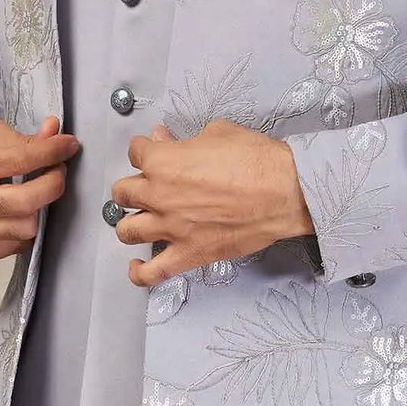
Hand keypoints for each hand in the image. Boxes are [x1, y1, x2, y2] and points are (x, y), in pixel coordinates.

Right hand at [0, 115, 79, 264]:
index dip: (51, 152)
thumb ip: (18, 137)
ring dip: (39, 208)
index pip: (18, 160)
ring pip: (26, 228)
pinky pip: (17, 245)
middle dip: (54, 184)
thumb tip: (54, 134)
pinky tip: (15, 213)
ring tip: (32, 192)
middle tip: (57, 171)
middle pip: (27, 202)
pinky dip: (24, 227)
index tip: (68, 145)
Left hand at [107, 119, 313, 286]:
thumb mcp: (217, 133)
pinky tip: (137, 264)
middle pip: (122, 192)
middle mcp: (159, 196)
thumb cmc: (256, 160)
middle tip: (145, 186)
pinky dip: (139, 272)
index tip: (151, 151)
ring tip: (141, 220)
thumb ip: (184, 140)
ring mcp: (171, 228)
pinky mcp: (188, 254)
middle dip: (132, 186)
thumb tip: (165, 139)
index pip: (135, 152)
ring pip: (127, 231)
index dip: (143, 149)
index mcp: (163, 161)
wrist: (284, 192)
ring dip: (130, 224)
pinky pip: (152, 272)